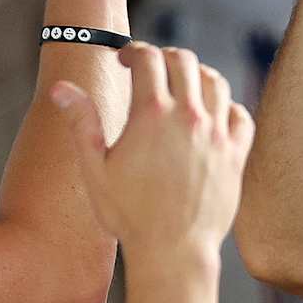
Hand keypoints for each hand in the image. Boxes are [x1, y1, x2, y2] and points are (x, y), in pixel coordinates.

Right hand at [51, 44, 253, 261]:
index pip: (149, 58)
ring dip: (197, 75)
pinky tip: (212, 115)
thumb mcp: (95, 170)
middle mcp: (190, 118)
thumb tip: (61, 89)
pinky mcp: (236, 154)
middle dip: (164, 56)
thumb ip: (81, 124)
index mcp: (152, 115)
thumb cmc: (129, 214)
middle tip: (151, 68)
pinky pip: (240, 114)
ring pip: (215, 82)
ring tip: (181, 85)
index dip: (133, 51)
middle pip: (184, 61)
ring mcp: (218, 135)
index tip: (125, 60)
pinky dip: (227, 106)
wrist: (174, 251)